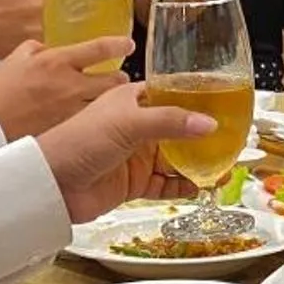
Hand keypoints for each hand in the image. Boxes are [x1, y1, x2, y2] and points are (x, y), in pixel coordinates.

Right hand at [0, 37, 126, 139]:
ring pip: (108, 104)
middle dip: (121, 80)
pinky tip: (95, 124)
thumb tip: (49, 46)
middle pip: (115, 80)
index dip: (119, 45)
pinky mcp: (71, 131)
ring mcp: (73, 110)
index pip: (100, 49)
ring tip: (109, 103)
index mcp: (57, 61)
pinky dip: (98, 121)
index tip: (128, 45)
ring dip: (111, 102)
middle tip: (119, 80)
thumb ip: (37, 47)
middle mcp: (70, 85)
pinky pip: (93, 123)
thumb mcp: (15, 59)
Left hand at [38, 79, 214, 221]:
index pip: (171, 96)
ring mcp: (135, 156)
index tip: (225, 105)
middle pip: (179, 130)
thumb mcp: (129, 122)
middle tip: (232, 142)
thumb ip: (171, 121)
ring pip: (176, 158)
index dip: (197, 100)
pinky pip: (165, 184)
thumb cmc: (80, 140)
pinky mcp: (132, 183)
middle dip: (204, 137)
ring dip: (198, 163)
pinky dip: (183, 186)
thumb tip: (210, 123)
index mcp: (132, 101)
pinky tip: (202, 187)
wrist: (50, 183)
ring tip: (225, 167)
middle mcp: (136, 126)